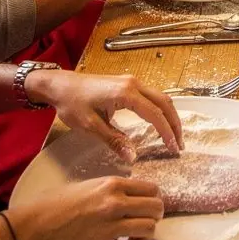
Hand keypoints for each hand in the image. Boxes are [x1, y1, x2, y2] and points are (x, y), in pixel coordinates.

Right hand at [10, 177, 164, 239]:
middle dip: (154, 216)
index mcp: (111, 184)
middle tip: (144, 221)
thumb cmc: (53, 204)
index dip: (152, 198)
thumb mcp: (86, 186)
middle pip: (155, 208)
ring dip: (145, 234)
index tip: (147, 205)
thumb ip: (109, 190)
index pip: (151, 188)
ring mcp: (111, 227)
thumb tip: (128, 197)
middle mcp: (115, 203)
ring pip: (149, 229)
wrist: (32, 228)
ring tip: (135, 236)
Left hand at [25, 69, 182, 158]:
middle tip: (179, 145)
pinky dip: (160, 110)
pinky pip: (151, 96)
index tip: (173, 148)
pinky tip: (159, 123)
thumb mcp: (91, 126)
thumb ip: (115, 141)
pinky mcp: (127, 84)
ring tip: (173, 136)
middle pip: (164, 102)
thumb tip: (133, 158)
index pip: (154, 114)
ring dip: (169, 116)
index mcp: (126, 93)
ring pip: (160, 98)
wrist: (60, 85)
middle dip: (175, 124)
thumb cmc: (72, 104)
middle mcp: (133, 84)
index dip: (166, 132)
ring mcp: (131, 82)